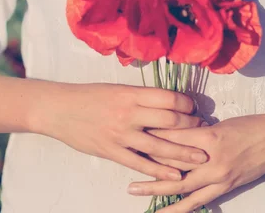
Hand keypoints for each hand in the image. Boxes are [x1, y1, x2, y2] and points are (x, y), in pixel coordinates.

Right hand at [35, 82, 207, 180]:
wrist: (60, 109)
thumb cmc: (90, 96)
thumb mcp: (118, 89)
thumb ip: (140, 96)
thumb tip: (166, 102)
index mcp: (132, 93)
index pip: (169, 98)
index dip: (186, 104)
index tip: (194, 108)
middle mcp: (129, 113)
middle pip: (170, 121)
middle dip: (191, 127)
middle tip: (204, 130)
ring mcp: (121, 134)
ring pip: (160, 145)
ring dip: (183, 153)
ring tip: (201, 157)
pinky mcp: (113, 151)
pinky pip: (140, 164)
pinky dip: (159, 171)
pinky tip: (174, 175)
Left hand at [127, 113, 264, 211]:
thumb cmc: (249, 125)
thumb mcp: (220, 123)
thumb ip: (197, 131)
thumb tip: (173, 133)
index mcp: (209, 136)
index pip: (174, 138)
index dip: (153, 137)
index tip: (134, 134)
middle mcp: (211, 159)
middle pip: (172, 162)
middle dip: (147, 162)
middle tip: (125, 158)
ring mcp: (218, 177)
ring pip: (180, 185)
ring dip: (155, 187)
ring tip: (133, 188)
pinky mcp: (224, 188)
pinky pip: (197, 201)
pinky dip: (179, 208)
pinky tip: (162, 212)